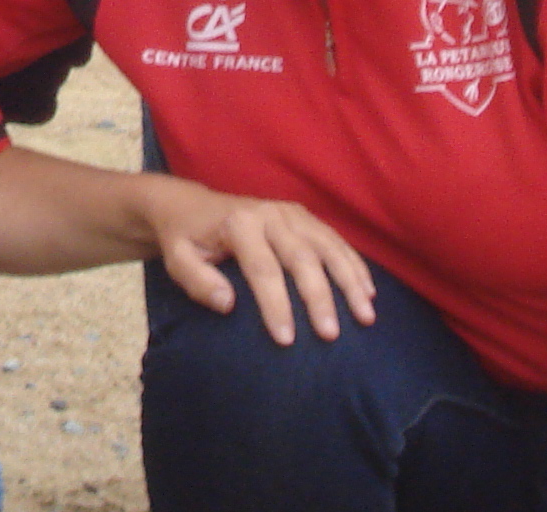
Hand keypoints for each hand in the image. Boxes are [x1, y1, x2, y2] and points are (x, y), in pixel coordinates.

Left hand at [142, 179, 375, 346]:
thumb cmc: (185, 239)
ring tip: (365, 317)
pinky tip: (369, 292)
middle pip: (301, 258)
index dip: (276, 305)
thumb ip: (197, 281)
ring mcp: (290, 213)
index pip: (262, 269)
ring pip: (328, 247)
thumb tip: (226, 304)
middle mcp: (269, 214)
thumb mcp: (177, 259)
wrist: (190, 205)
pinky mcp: (303, 216)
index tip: (286, 340)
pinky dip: (354, 265)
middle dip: (319, 298)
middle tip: (331, 335)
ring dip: (349, 281)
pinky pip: (335, 240)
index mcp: (238, 224)